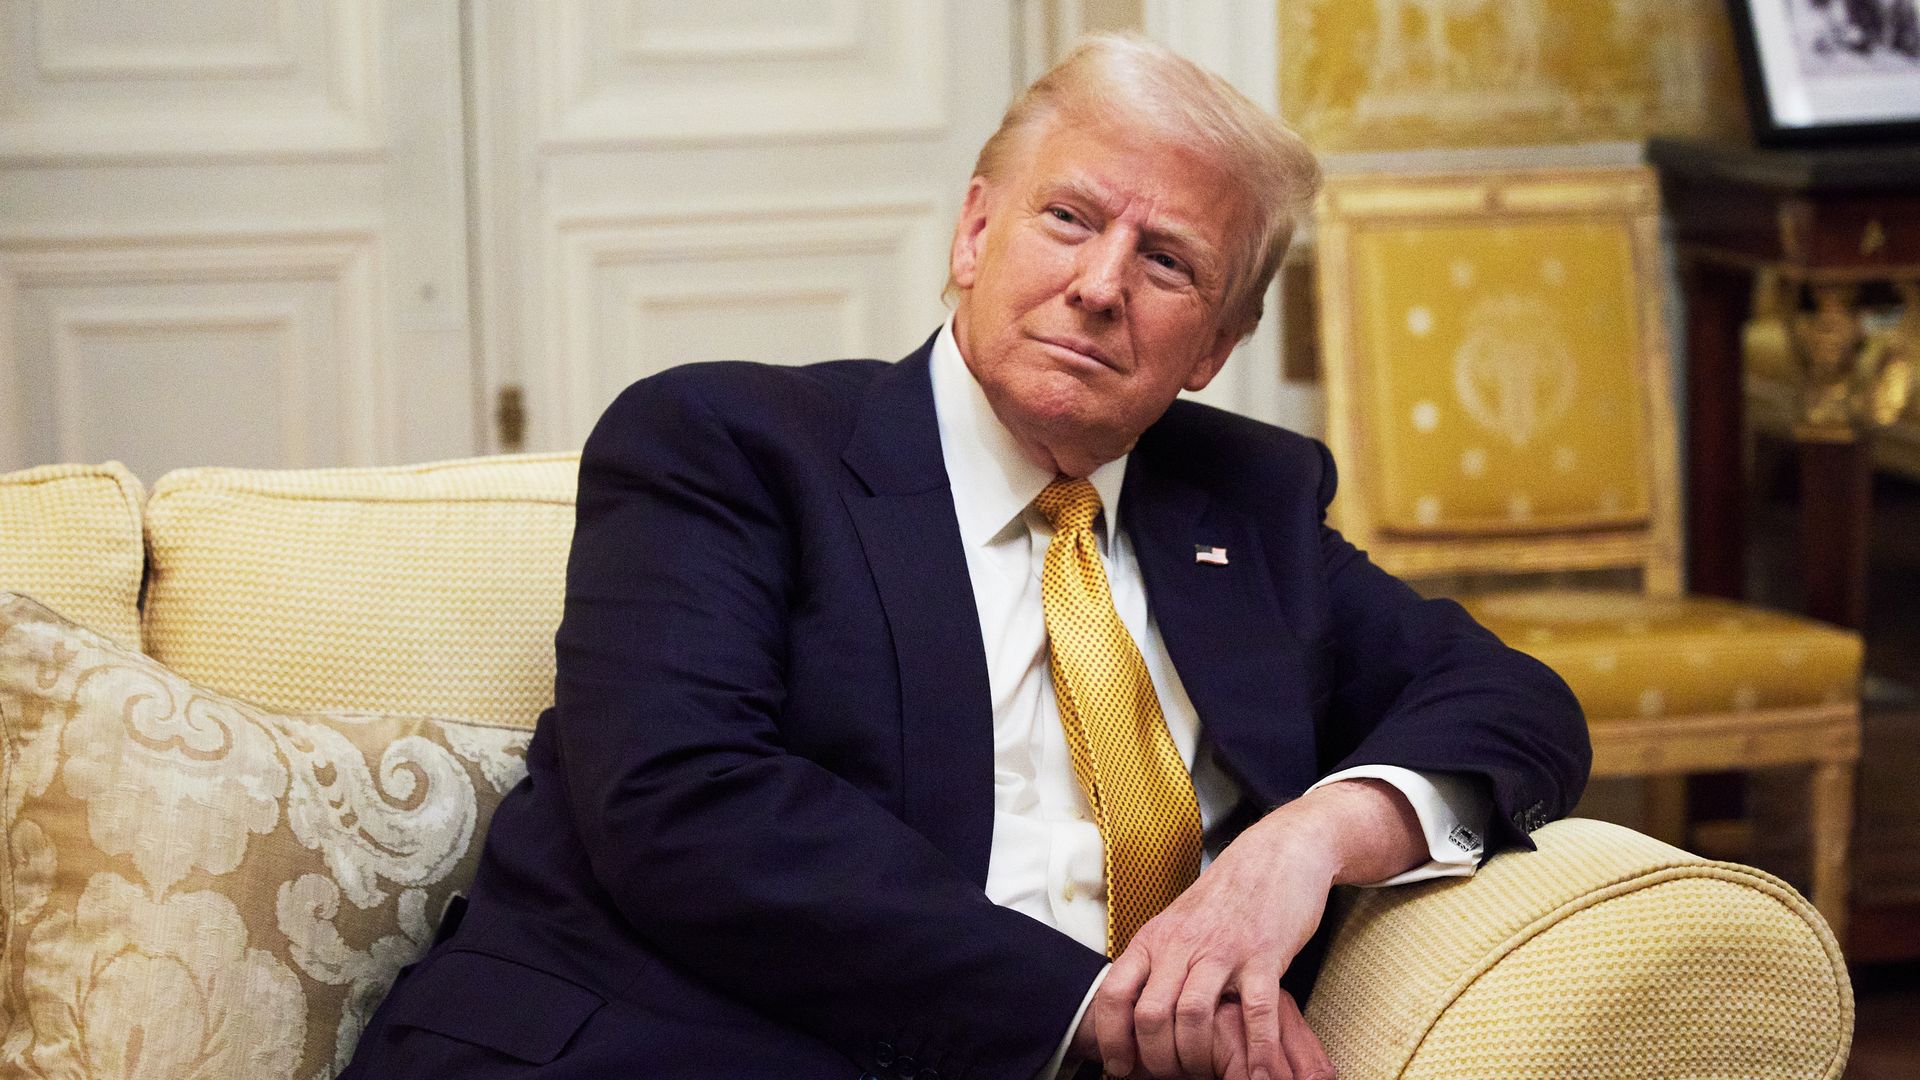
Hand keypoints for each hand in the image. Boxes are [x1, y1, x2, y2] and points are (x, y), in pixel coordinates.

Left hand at [1088, 779, 1422, 1077]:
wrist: (1277, 853)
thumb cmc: (1227, 896)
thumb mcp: (1177, 923)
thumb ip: (1158, 962)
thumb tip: (1135, 1010)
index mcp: (1154, 939)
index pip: (1114, 994)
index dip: (1111, 1038)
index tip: (1120, 1067)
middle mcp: (1182, 944)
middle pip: (1150, 1015)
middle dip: (1156, 1059)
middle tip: (1171, 1077)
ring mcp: (1223, 950)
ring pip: (1191, 1016)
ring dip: (1195, 1058)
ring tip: (1207, 1075)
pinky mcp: (1264, 954)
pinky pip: (1255, 1012)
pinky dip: (1256, 1050)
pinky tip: (1258, 1073)